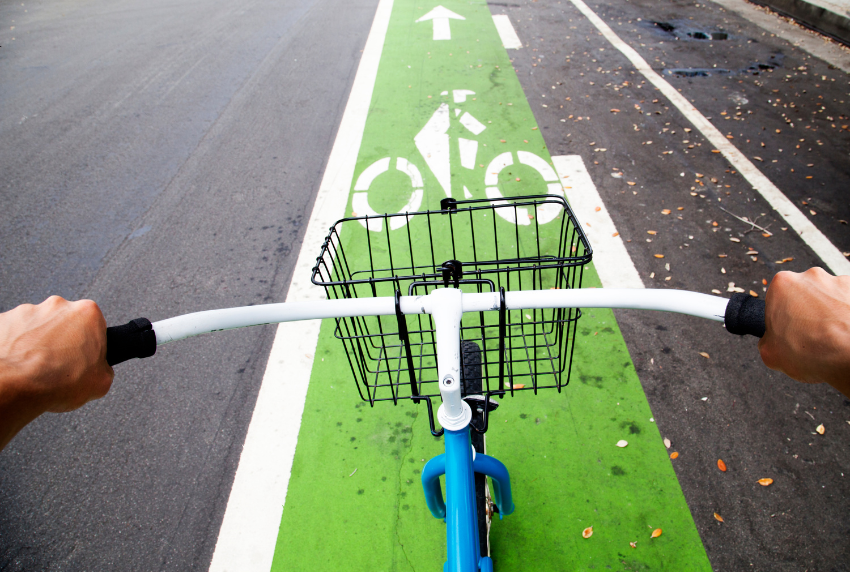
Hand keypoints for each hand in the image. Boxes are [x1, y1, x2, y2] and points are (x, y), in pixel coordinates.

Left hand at [0, 296, 113, 450]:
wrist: (15, 387)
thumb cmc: (54, 381)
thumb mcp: (101, 382)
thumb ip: (104, 368)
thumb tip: (98, 370)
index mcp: (87, 313)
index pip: (94, 325)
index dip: (90, 344)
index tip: (85, 356)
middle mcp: (58, 306)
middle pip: (64, 322)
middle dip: (63, 340)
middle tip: (61, 364)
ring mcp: (28, 312)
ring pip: (37, 327)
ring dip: (37, 343)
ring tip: (37, 368)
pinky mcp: (3, 321)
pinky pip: (13, 333)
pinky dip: (15, 347)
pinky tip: (20, 365)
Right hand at [759, 268, 849, 397]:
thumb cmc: (811, 352)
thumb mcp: (770, 353)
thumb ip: (768, 340)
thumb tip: (773, 340)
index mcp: (782, 284)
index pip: (778, 297)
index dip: (782, 316)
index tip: (789, 330)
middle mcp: (811, 276)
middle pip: (805, 293)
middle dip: (807, 310)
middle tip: (811, 334)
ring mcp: (838, 282)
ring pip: (829, 297)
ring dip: (830, 312)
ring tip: (832, 336)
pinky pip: (848, 303)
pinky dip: (846, 316)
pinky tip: (845, 333)